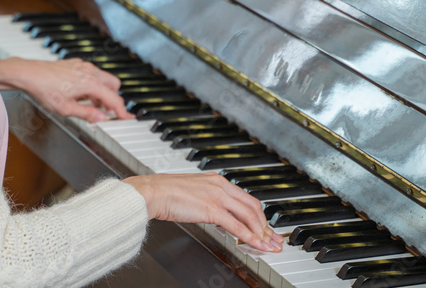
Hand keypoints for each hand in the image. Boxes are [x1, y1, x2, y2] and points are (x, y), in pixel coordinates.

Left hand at [0, 57, 134, 122]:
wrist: (29, 74)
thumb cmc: (44, 90)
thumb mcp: (65, 108)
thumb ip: (87, 114)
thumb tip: (101, 119)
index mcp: (90, 83)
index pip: (114, 99)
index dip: (121, 112)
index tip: (126, 119)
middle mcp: (90, 71)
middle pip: (114, 85)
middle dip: (112, 99)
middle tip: (105, 112)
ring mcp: (83, 65)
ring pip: (104, 78)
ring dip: (102, 92)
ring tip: (90, 104)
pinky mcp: (76, 63)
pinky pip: (93, 74)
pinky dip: (93, 84)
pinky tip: (80, 94)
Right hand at [122, 173, 283, 252]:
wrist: (152, 192)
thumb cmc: (165, 193)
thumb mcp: (193, 192)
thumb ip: (207, 199)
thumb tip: (216, 214)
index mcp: (217, 180)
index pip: (246, 198)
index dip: (259, 215)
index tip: (265, 226)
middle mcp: (221, 185)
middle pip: (253, 206)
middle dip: (266, 225)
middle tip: (273, 239)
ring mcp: (217, 196)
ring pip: (249, 216)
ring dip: (262, 233)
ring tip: (268, 246)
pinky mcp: (212, 209)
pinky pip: (237, 226)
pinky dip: (250, 237)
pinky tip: (256, 245)